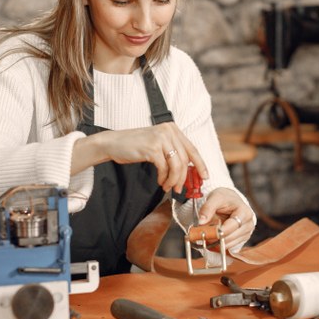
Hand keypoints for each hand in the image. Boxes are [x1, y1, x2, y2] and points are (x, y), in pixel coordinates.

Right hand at [94, 122, 208, 192]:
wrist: (113, 143)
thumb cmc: (135, 146)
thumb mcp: (158, 145)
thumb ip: (172, 152)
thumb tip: (188, 170)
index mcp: (172, 129)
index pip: (192, 149)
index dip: (200, 164)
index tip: (205, 177)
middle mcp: (169, 131)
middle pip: (184, 160)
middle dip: (183, 178)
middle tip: (179, 189)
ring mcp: (161, 138)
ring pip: (176, 165)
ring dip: (173, 180)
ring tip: (167, 187)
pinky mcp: (152, 147)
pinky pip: (164, 168)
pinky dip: (163, 178)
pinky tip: (159, 181)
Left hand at [198, 188, 254, 249]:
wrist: (231, 201)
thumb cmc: (225, 199)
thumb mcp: (215, 198)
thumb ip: (207, 208)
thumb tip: (201, 222)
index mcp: (245, 212)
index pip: (232, 226)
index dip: (219, 231)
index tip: (206, 233)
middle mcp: (248, 224)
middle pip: (230, 237)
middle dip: (215, 237)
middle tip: (203, 235)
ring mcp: (246, 233)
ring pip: (229, 244)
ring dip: (216, 242)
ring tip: (208, 234)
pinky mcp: (242, 239)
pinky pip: (229, 247)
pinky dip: (219, 244)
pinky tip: (214, 236)